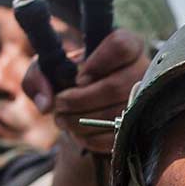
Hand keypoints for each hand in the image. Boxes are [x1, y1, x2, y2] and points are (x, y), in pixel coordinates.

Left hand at [23, 29, 148, 154]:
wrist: (88, 106)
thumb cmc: (71, 79)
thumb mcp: (49, 68)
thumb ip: (38, 75)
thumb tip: (47, 103)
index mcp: (126, 46)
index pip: (120, 46)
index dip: (98, 62)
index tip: (78, 77)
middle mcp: (143, 71)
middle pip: (116, 87)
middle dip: (80, 101)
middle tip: (60, 105)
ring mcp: (146, 101)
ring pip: (116, 114)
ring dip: (82, 122)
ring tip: (62, 121)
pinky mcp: (141, 127)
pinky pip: (118, 137)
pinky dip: (92, 139)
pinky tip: (78, 134)